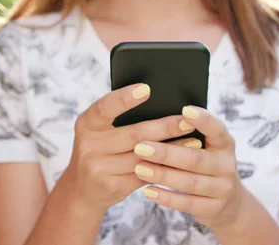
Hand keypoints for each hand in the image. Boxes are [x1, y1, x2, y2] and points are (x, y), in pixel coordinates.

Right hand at [60, 84, 197, 212]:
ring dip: (172, 150)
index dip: (125, 98)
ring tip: (194, 141)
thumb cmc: (101, 148)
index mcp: (86, 123)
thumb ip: (120, 118)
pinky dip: (165, 168)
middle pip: (133, 135)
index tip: (148, 89)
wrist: (84, 188)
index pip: (105, 107)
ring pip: (143, 157)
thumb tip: (162, 103)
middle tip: (188, 121)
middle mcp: (89, 145)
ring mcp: (98, 168)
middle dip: (165, 127)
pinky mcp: (111, 187)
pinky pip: (144, 175)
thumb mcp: (100, 130)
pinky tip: (182, 162)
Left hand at [132, 105, 245, 229]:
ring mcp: (223, 189)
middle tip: (140, 147)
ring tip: (139, 169)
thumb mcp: (208, 148)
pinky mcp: (214, 208)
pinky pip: (188, 203)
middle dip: (167, 153)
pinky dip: (167, 197)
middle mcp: (227, 165)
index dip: (203, 120)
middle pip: (196, 159)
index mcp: (225, 144)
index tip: (185, 109)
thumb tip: (158, 119)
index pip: (217, 129)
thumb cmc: (207, 165)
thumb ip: (190, 135)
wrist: (229, 204)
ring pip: (190, 182)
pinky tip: (148, 191)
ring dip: (163, 175)